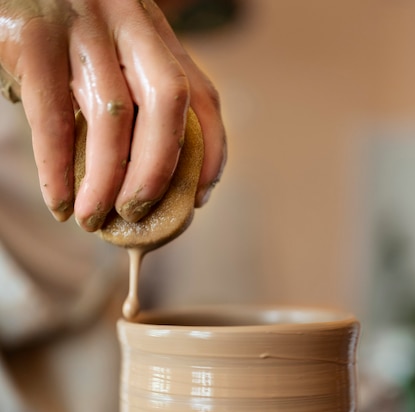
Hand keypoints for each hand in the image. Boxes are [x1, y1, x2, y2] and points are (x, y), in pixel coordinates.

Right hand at [0, 0, 225, 230]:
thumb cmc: (55, 24)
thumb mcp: (107, 43)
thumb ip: (131, 86)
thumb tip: (142, 172)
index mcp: (151, 29)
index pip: (201, 93)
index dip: (211, 151)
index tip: (200, 198)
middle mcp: (127, 21)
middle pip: (168, 104)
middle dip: (158, 171)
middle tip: (138, 213)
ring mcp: (82, 26)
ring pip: (114, 116)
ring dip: (106, 182)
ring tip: (93, 220)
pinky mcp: (34, 38)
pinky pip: (54, 120)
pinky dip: (57, 171)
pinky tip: (60, 204)